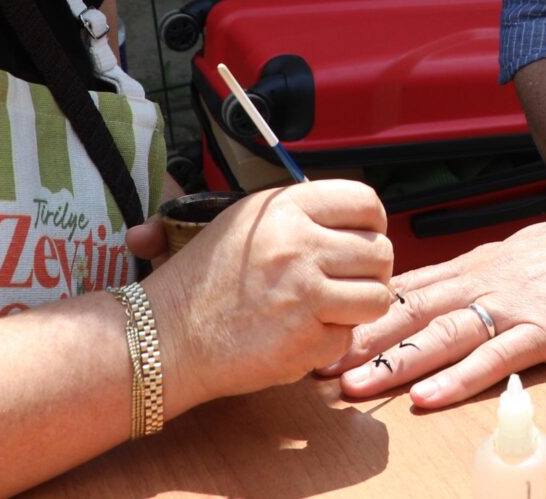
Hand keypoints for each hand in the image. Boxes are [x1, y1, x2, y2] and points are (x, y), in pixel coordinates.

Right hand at [144, 180, 394, 410]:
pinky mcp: (306, 339)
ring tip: (329, 310)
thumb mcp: (244, 222)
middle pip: (381, 252)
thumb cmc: (201, 281)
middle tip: (345, 283)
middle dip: (371, 271)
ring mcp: (305, 293)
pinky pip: (349, 338)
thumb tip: (356, 221)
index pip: (366, 203)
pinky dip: (330, 342)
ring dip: (359, 308)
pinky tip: (299, 336)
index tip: (363, 239)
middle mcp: (299, 244)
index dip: (373, 224)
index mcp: (285, 208)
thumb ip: (299, 215)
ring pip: (378, 297)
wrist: (164, 337)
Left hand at [323, 201, 545, 407]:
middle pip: (413, 310)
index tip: (323, 327)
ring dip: (396, 362)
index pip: (410, 286)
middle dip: (362, 338)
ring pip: (443, 335)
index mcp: (482, 263)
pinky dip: (459, 379)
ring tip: (356, 386)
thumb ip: (485, 272)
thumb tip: (449, 286)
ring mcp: (517, 304)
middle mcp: (489, 279)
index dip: (364, 309)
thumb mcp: (525, 251)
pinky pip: (496, 358)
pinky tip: (430, 398)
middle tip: (318, 363)